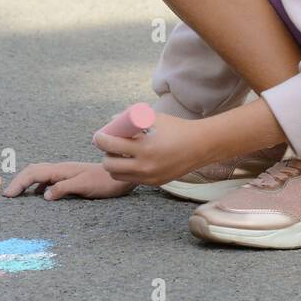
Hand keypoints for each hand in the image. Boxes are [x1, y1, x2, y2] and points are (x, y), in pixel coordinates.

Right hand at [2, 161, 136, 199]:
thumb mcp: (85, 186)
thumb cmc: (105, 182)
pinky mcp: (72, 177)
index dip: (20, 183)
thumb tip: (45, 196)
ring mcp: (66, 172)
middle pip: (34, 171)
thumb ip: (65, 188)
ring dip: (28, 183)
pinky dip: (40, 186)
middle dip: (19, 181)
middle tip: (8, 195)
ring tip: (18, 195)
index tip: (8, 195)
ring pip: (41, 175)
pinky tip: (41, 196)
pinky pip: (50, 180)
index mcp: (62, 170)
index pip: (34, 173)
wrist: (123, 174)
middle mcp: (62, 169)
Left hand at [94, 113, 210, 186]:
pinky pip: (131, 179)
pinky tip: (130, 161)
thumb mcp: (155, 118)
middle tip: (109, 145)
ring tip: (118, 154)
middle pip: (109, 165)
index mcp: (145, 148)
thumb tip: (112, 119)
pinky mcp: (154, 183)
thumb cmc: (178, 128)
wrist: (201, 146)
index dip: (100, 139)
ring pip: (117, 175)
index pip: (111, 145)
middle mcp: (145, 166)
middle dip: (105, 154)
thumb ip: (133, 117)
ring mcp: (149, 177)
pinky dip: (126, 171)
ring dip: (113, 165)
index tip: (99, 135)